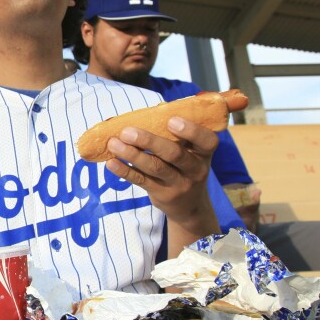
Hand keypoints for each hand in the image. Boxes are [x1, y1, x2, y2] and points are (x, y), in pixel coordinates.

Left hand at [103, 116, 218, 227]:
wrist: (189, 206)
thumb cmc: (184, 166)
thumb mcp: (190, 152)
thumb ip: (175, 135)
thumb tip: (148, 113)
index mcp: (203, 153)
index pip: (207, 141)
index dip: (191, 131)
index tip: (171, 120)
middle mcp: (195, 169)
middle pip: (174, 154)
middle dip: (149, 141)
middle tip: (127, 132)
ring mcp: (178, 184)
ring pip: (155, 167)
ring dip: (132, 154)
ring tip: (113, 143)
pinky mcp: (161, 194)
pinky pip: (141, 181)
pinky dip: (125, 171)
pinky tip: (112, 163)